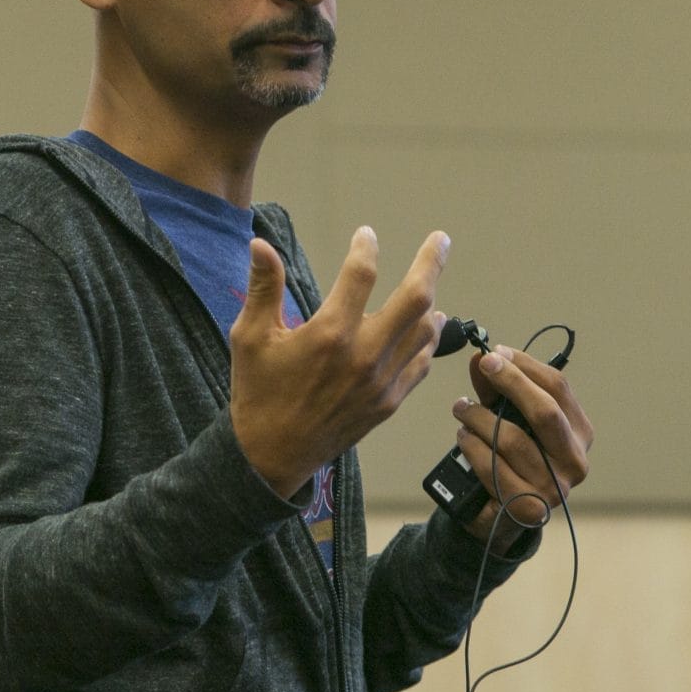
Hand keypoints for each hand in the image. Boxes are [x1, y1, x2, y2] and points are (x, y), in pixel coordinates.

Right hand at [230, 226, 449, 497]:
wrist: (271, 456)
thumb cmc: (258, 393)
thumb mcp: (250, 337)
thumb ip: (263, 288)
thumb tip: (260, 244)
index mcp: (330, 334)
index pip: (361, 274)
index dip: (366, 248)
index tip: (366, 236)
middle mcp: (364, 355)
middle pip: (416, 298)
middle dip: (431, 263)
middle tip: (440, 240)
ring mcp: (382, 381)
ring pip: (425, 332)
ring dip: (431, 303)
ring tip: (429, 286)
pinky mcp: (388, 403)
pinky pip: (420, 365)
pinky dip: (426, 342)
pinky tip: (425, 329)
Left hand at [450, 344, 592, 545]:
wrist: (502, 516)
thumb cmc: (509, 458)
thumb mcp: (507, 419)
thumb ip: (496, 390)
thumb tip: (480, 358)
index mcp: (580, 433)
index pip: (559, 389)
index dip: (525, 366)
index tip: (495, 352)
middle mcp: (575, 461)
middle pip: (545, 411)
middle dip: (510, 382)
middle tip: (482, 365)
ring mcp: (554, 488)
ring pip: (513, 440)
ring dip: (480, 418)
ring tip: (462, 410)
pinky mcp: (528, 509)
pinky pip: (494, 468)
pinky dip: (473, 448)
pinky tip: (463, 438)